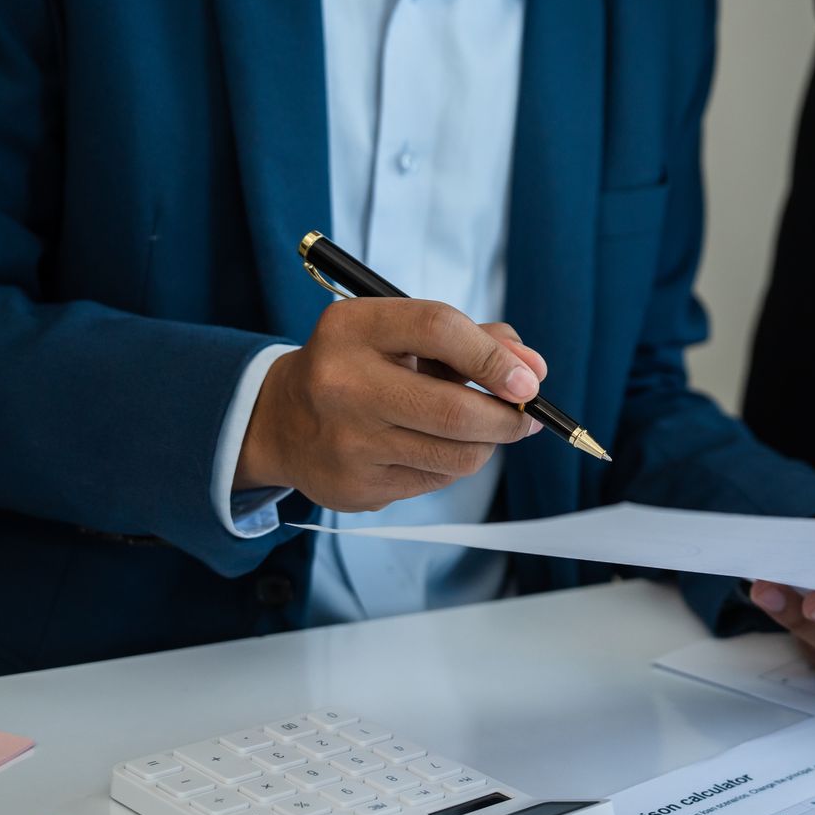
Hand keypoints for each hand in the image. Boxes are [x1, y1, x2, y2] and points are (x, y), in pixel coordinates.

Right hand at [236, 299, 546, 511]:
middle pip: (454, 410)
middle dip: (508, 418)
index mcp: (352, 328)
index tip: (529, 380)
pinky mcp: (356, 486)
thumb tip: (533, 370)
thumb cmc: (359, 367)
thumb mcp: (401, 334)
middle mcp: (342, 383)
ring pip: (456, 455)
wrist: (282, 421)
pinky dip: (453, 464)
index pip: (439, 329)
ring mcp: (347, 442)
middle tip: (527, 417)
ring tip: (480, 430)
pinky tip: (434, 448)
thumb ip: (472, 339)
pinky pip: (437, 481)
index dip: (494, 357)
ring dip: (487, 444)